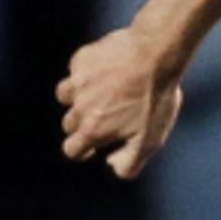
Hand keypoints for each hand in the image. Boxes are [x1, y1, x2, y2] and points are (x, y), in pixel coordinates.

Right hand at [55, 27, 186, 178]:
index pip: (71, 150)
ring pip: (65, 95)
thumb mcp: (150, 140)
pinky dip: (86, 74)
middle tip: (107, 117)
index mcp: (92, 130)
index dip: (82, 152)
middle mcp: (79, 107)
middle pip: (69, 124)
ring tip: (101, 94)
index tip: (93, 148)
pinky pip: (76, 71)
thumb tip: (111, 165)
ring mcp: (77, 82)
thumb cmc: (155, 99)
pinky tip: (107, 71)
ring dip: (78, 98)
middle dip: (84, 125)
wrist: (155, 54)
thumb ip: (129, 163)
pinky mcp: (81, 60)